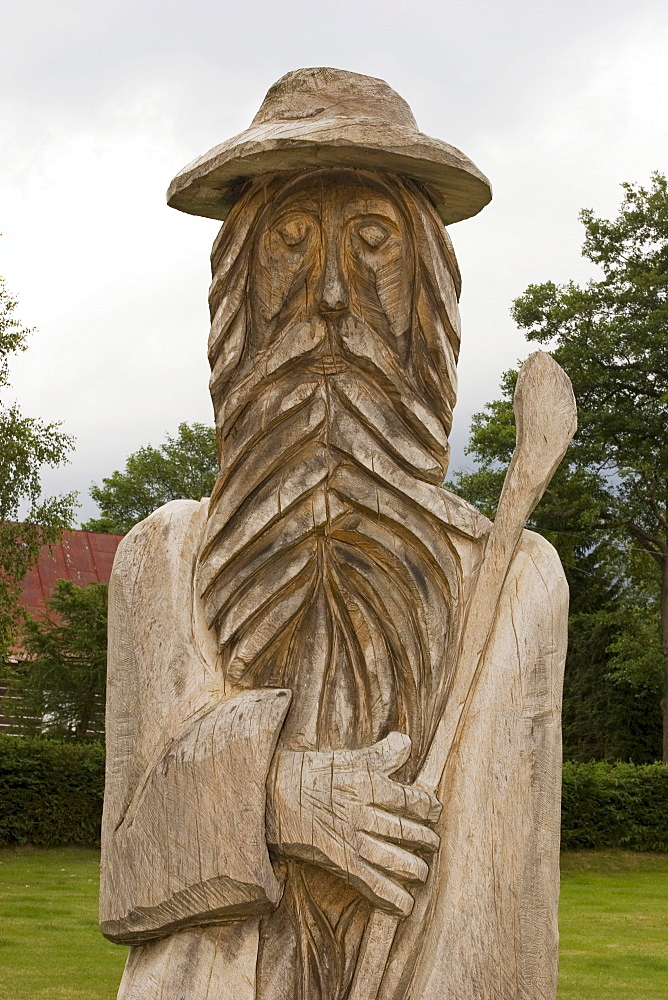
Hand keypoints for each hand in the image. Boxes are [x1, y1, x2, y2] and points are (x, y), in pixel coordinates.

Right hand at [266, 732, 440, 915]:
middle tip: (433, 843)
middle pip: (405, 830)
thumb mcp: (348, 758)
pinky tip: (404, 905)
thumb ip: (381, 754)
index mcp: (367, 785)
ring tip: (421, 872)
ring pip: (393, 858)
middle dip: (425, 840)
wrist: (274, 794)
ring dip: (412, 869)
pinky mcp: (339, 860)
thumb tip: (406, 742)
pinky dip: (389, 896)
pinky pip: (370, 882)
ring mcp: (351, 839)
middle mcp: (363, 813)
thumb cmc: (312, 773)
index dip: (427, 807)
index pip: (409, 799)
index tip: (434, 810)